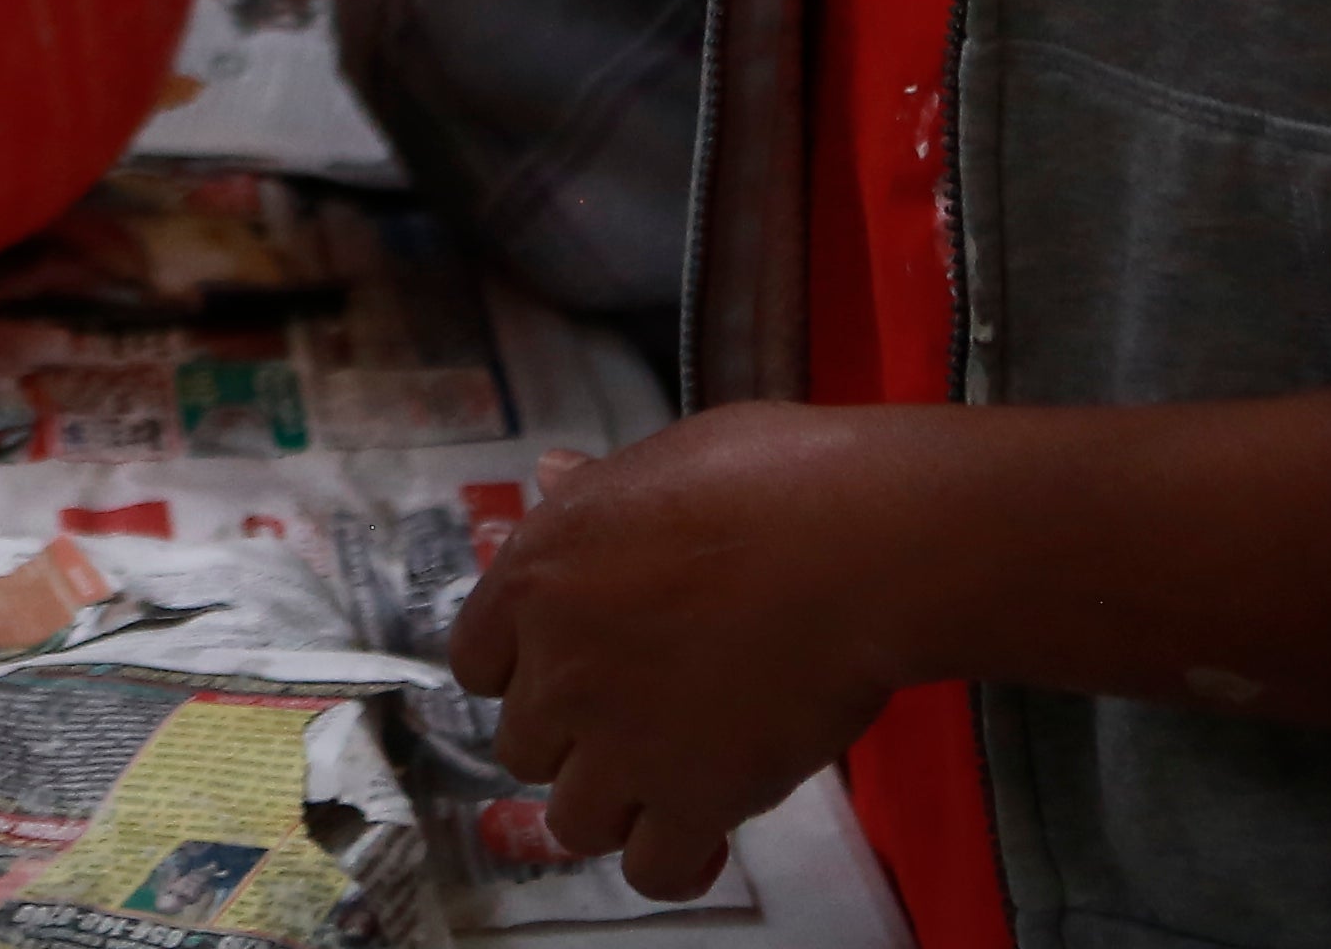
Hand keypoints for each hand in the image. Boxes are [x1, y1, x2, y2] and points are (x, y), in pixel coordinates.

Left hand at [453, 405, 948, 899]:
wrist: (855, 543)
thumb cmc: (768, 480)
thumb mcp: (655, 462)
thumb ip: (593, 493)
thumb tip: (551, 475)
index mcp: (536, 578)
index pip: (476, 662)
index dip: (521, 672)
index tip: (566, 669)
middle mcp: (560, 669)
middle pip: (523, 749)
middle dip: (573, 742)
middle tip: (635, 721)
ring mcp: (621, 743)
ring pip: (573, 822)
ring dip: (614, 808)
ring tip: (666, 781)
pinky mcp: (695, 797)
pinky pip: (653, 869)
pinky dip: (676, 862)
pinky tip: (706, 834)